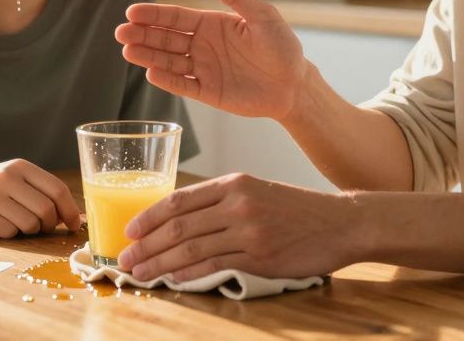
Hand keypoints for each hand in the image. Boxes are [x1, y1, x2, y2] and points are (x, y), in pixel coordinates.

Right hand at [0, 159, 81, 238]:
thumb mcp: (16, 179)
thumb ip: (43, 192)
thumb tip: (78, 217)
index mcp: (20, 166)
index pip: (57, 189)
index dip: (70, 210)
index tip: (74, 224)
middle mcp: (5, 178)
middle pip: (46, 210)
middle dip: (50, 224)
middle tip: (43, 227)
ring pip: (29, 224)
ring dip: (30, 231)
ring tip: (19, 224)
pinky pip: (8, 233)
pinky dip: (10, 234)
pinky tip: (0, 225)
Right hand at [115, 0, 307, 120]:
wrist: (294, 85)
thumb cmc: (282, 47)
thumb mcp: (262, 16)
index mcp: (212, 24)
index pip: (176, 17)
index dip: (154, 14)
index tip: (131, 12)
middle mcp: (202, 45)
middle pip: (165, 38)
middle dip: (142, 35)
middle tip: (120, 33)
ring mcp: (203, 69)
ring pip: (168, 61)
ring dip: (148, 56)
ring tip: (127, 51)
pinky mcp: (207, 91)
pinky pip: (183, 85)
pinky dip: (167, 80)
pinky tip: (150, 73)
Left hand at [117, 173, 355, 281]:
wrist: (340, 222)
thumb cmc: (297, 210)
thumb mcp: (257, 192)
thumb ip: (223, 202)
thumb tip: (182, 221)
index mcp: (233, 183)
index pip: (179, 199)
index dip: (149, 216)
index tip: (129, 231)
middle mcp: (237, 202)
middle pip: (178, 224)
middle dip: (146, 244)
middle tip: (124, 260)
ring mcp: (248, 229)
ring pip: (190, 246)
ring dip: (159, 263)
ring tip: (140, 274)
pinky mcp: (259, 255)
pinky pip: (214, 264)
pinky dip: (189, 273)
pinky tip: (172, 280)